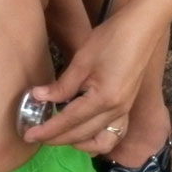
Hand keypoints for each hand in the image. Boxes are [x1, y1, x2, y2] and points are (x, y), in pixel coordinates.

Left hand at [23, 9, 156, 151]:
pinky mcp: (127, 107)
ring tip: (59, 134)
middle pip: (82, 135)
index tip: (29, 135)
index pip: (69, 122)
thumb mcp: (82, 60)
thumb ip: (62, 85)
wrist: (142, 28)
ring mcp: (124, 111)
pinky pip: (113, 134)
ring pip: (100, 141)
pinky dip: (97, 139)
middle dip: (56, 138)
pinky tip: (83, 132)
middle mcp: (116, 111)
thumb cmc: (112, 39)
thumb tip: (38, 97)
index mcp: (103, 99)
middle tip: (35, 135)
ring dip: (78, 143)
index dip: (47, 130)